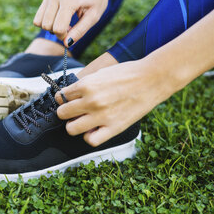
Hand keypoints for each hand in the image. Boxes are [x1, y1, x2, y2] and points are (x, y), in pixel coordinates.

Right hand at [33, 0, 111, 45]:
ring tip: (63, 22)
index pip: (58, 28)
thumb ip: (79, 31)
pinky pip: (39, 16)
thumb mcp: (93, 16)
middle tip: (69, 27)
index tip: (72, 33)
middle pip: (46, 25)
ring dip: (50, 27)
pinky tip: (59, 17)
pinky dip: (47, 20)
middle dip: (56, 32)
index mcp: (69, 0)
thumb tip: (66, 44)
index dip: (64, 36)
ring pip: (38, 21)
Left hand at [55, 60, 171, 146]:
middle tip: (74, 111)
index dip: (64, 98)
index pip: (61, 96)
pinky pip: (91, 140)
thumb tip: (70, 94)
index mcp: (86, 85)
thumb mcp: (101, 73)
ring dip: (74, 125)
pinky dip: (89, 136)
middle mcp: (91, 101)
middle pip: (62, 113)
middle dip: (66, 112)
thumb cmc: (127, 73)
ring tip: (82, 121)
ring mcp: (101, 116)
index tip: (69, 100)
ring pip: (71, 129)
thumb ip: (84, 84)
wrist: (153, 79)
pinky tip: (94, 129)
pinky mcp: (113, 128)